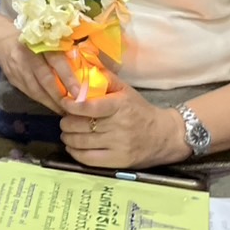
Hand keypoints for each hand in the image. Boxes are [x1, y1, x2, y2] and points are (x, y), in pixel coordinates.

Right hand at [0, 26, 78, 114]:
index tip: (80, 92)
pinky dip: (44, 102)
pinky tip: (54, 107)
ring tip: (67, 111)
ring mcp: (18, 69)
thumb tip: (87, 67)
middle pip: (45, 78)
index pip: (55, 60)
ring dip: (52, 103)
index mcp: (40, 42)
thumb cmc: (34, 39)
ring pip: (36, 90)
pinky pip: (30, 93)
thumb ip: (63, 49)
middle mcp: (27, 56)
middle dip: (60, 95)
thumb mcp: (48, 38)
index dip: (68, 77)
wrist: (2, 41)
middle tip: (75, 107)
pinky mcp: (13, 80)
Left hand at [57, 68, 188, 168]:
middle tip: (65, 119)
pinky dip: (75, 153)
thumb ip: (104, 79)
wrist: (165, 136)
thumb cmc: (140, 110)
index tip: (63, 102)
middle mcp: (119, 126)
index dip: (71, 105)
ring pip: (81, 142)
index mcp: (120, 105)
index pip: (90, 107)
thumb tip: (81, 69)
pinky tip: (72, 146)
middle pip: (80, 125)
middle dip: (66, 122)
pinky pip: (88, 159)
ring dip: (68, 137)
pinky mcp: (118, 161)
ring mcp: (119, 145)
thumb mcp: (126, 90)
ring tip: (67, 132)